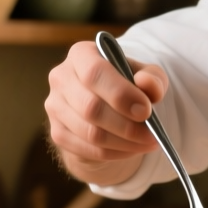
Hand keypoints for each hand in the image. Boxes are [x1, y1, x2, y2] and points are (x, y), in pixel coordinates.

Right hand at [45, 40, 168, 184]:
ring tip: (147, 143)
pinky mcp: (57, 132)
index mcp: (81, 54)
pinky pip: (87, 149)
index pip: (94, 73)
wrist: (106, 106)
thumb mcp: (146, 76)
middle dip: (126, 125)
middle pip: (91, 107)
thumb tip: (146, 84)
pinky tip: (132, 149)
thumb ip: (152, 78)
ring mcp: (55, 106)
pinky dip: (115, 153)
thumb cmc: (127, 85)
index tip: (146, 111)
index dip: (120, 94)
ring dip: (124, 142)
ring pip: (90, 133)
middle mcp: (61, 77)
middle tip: (152, 134)